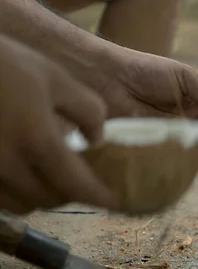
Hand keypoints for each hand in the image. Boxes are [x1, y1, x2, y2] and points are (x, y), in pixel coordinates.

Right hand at [0, 35, 116, 213]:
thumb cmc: (6, 64)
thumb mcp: (54, 77)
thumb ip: (87, 109)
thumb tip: (99, 140)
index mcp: (36, 139)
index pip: (76, 184)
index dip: (99, 197)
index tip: (116, 202)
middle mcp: (7, 165)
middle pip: (48, 199)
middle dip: (71, 194)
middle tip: (82, 181)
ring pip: (21, 204)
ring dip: (42, 196)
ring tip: (51, 176)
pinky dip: (15, 193)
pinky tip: (20, 171)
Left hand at [90, 47, 197, 169]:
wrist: (108, 79)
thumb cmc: (145, 70)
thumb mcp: (184, 77)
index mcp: (192, 102)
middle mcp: (181, 121)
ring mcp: (166, 136)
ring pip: (191, 153)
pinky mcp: (151, 149)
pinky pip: (170, 162)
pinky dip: (181, 165)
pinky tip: (185, 161)